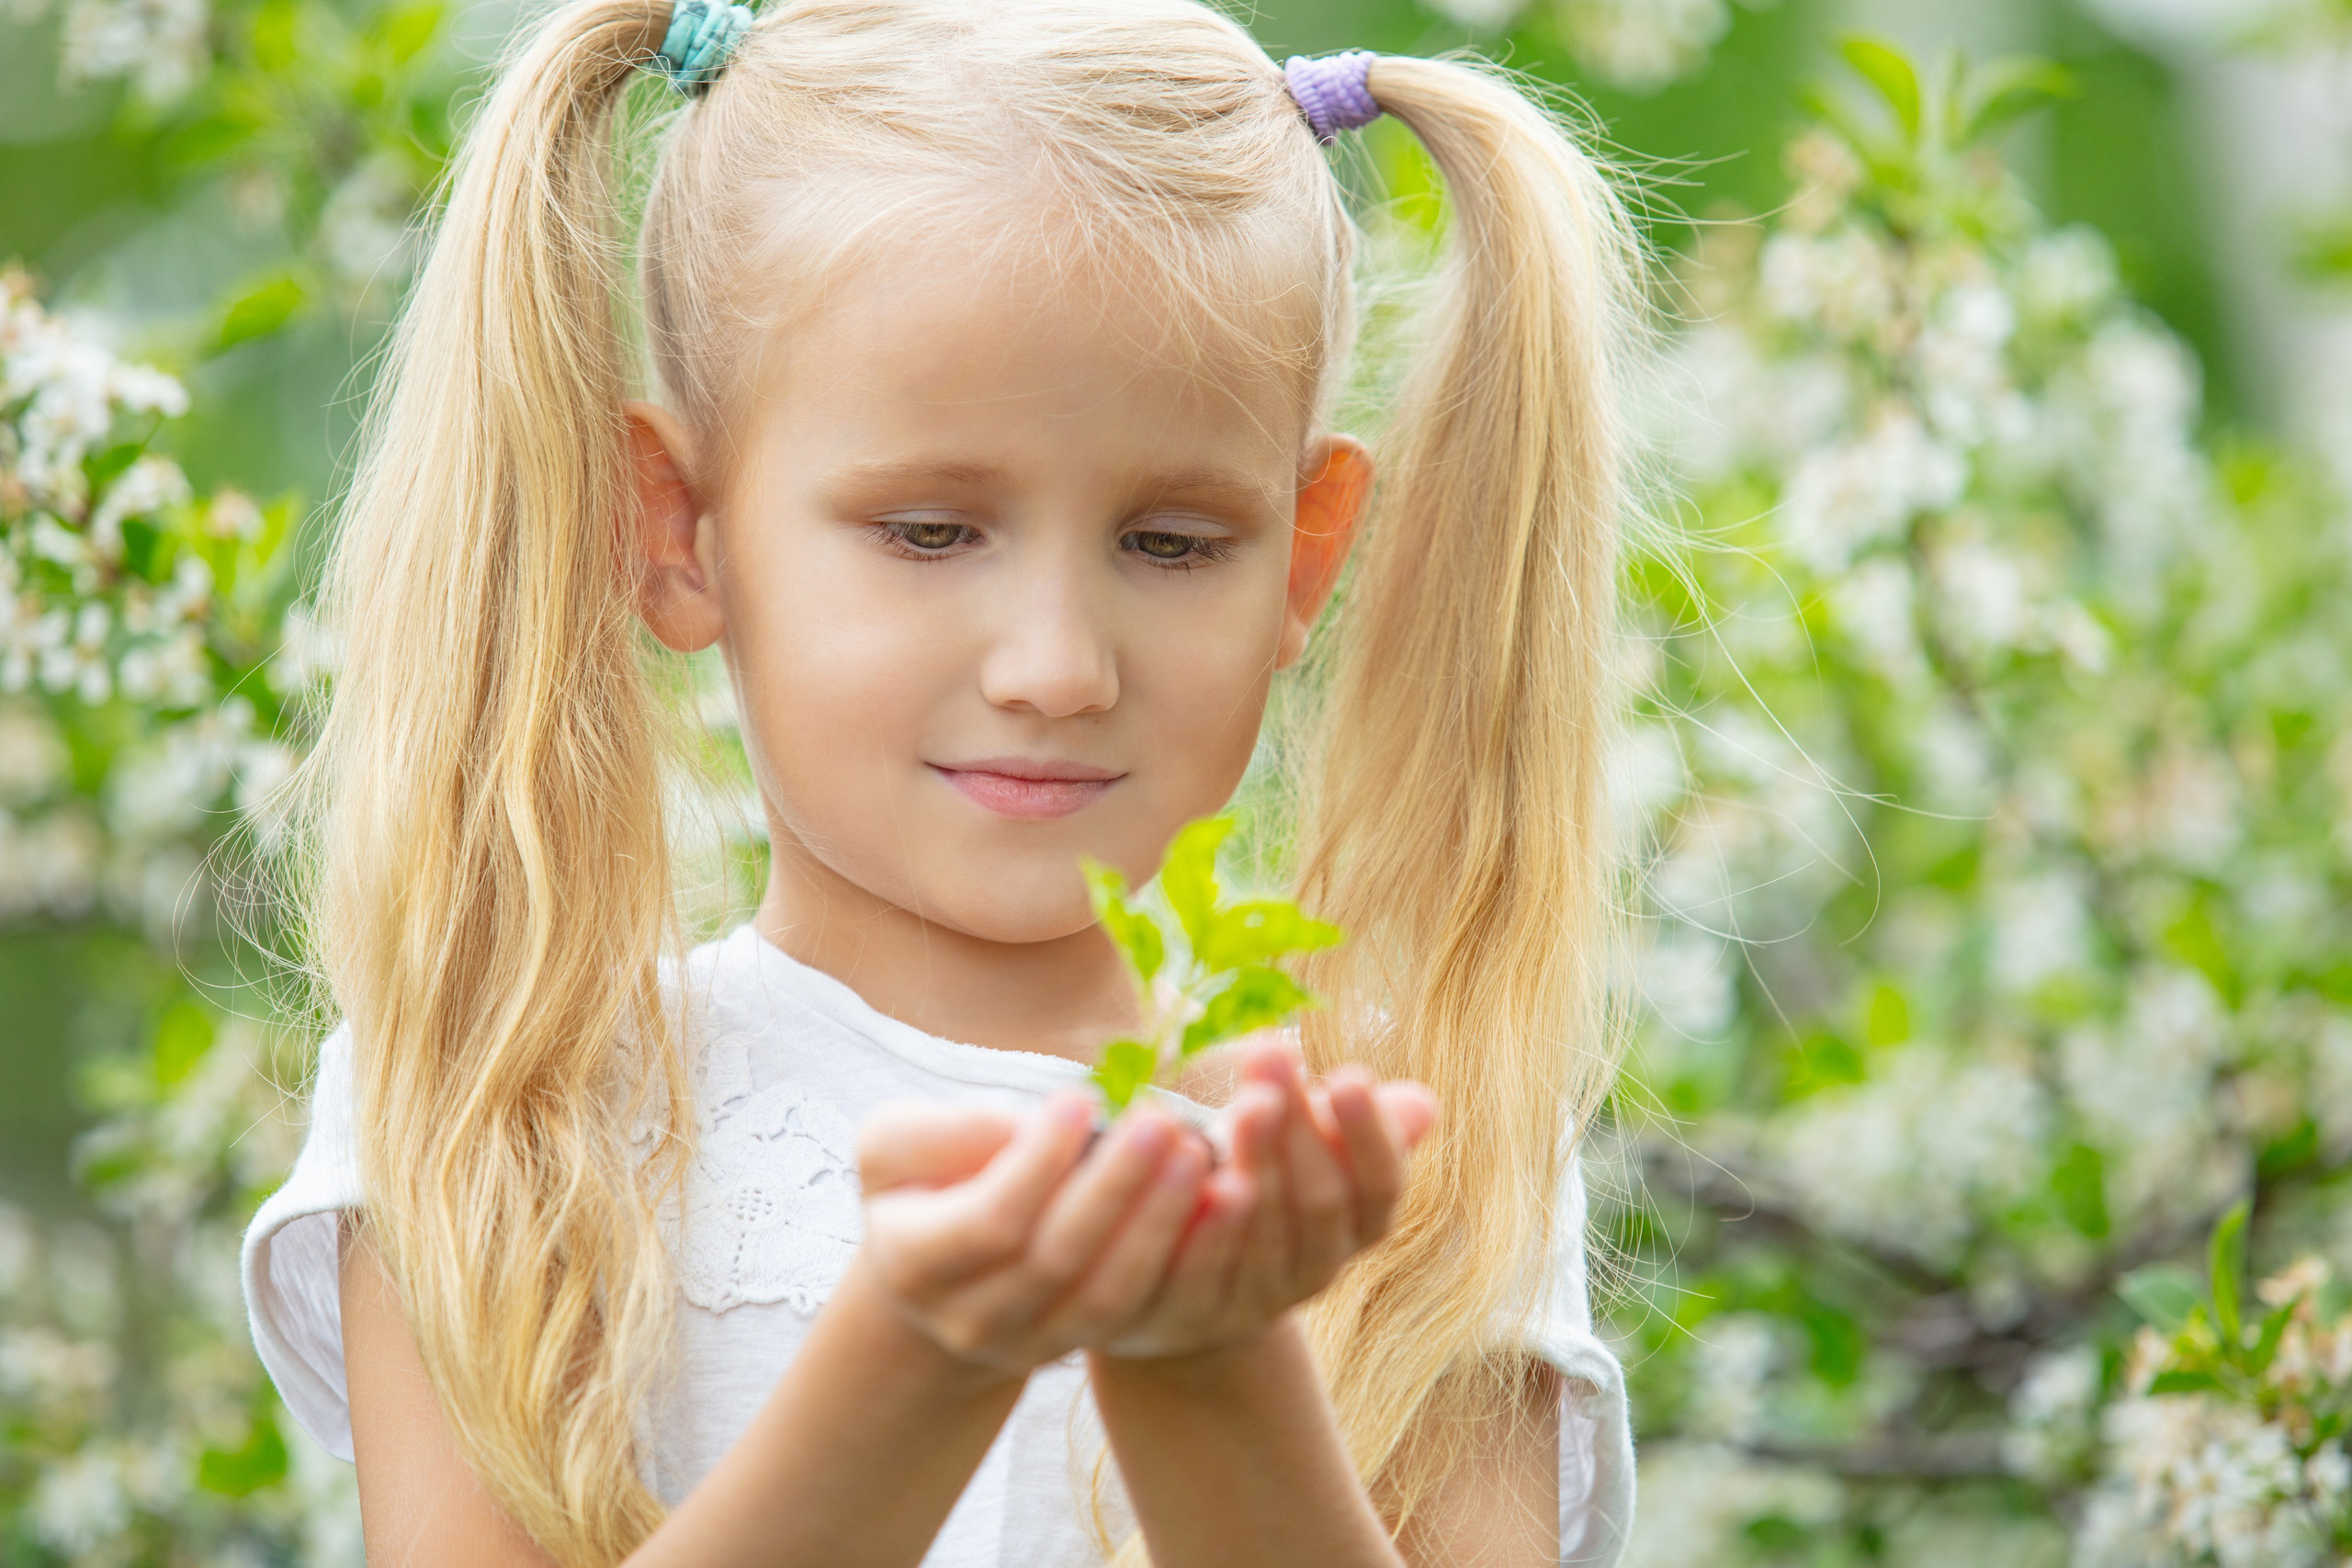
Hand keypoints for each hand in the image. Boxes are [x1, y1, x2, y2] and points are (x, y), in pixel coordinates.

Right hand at [854, 1091, 1215, 1379]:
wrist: (943, 1263)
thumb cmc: (920, 1179)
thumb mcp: (898, 1144)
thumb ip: (941, 1134)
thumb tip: (1019, 1130)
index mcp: (915, 1264)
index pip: (988, 1222)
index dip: (1037, 1164)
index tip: (1078, 1098)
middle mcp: (969, 1319)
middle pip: (1055, 1260)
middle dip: (1113, 1187)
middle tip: (1160, 1120)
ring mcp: (1028, 1343)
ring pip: (1105, 1293)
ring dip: (1158, 1221)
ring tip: (1195, 1151)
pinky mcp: (1080, 1342)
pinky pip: (1138, 1304)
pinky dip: (1180, 1252)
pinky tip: (1214, 1196)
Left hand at [1098, 1036, 1435, 1358]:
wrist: (1186, 1282)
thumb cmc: (1262, 1183)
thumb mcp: (1307, 1149)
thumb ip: (1353, 1127)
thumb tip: (1423, 1104)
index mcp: (1357, 1227)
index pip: (1380, 1185)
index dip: (1368, 1135)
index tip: (1350, 1075)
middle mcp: (1314, 1270)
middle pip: (1319, 1202)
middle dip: (1298, 1126)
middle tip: (1272, 1051)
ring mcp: (1254, 1301)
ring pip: (1264, 1235)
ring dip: (1256, 1163)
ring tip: (1244, 1102)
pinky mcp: (1191, 1312)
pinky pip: (1199, 1272)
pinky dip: (1201, 1221)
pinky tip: (1190, 1162)